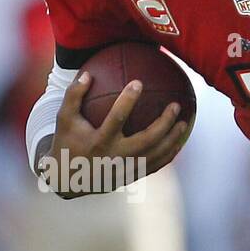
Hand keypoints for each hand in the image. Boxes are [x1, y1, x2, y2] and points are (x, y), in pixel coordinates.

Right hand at [39, 71, 188, 197]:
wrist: (69, 178)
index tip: (138, 82)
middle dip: (164, 122)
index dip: (128, 100)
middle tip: (175, 105)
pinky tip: (178, 140)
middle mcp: (115, 156)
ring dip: (173, 138)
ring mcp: (126, 169)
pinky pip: (156, 165)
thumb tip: (88, 72)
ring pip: (156, 154)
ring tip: (185, 122)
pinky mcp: (132, 176)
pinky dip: (169, 153)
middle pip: (147, 139)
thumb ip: (74, 95)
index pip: (117, 118)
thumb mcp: (64, 118)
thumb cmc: (67, 142)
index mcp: (99, 141)